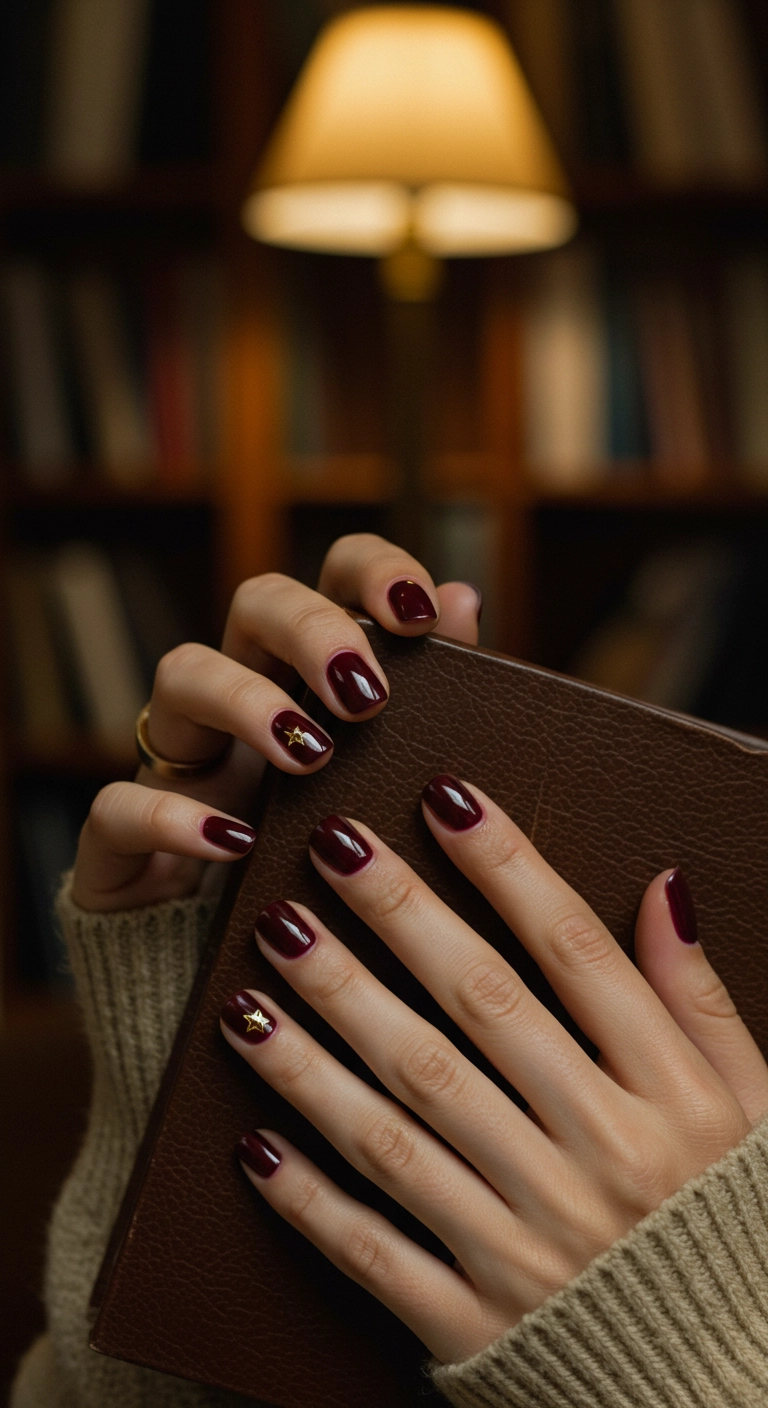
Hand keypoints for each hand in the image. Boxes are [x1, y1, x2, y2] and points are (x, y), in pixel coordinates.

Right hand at [70, 537, 480, 910]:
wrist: (247, 987)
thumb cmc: (328, 877)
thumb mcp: (384, 792)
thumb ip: (426, 699)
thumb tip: (460, 597)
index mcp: (314, 679)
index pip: (333, 577)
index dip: (373, 571)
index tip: (419, 612)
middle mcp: (242, 698)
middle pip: (257, 601)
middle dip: (314, 630)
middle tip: (366, 695)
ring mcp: (179, 760)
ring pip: (181, 674)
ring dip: (246, 701)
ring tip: (309, 755)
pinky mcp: (123, 838)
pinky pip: (121, 805)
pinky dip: (176, 818)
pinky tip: (237, 842)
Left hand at [220, 778, 767, 1364]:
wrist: (722, 1387)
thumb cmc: (729, 1225)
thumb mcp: (750, 1109)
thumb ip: (700, 999)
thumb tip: (664, 884)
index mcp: (669, 1100)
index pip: (576, 954)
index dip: (507, 865)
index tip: (443, 796)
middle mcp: (597, 1160)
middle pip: (477, 1014)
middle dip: (396, 921)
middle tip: (328, 848)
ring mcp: (530, 1244)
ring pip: (405, 1121)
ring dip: (325, 1039)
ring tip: (264, 962)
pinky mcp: (475, 1321)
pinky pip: (376, 1250)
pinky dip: (310, 1196)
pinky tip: (250, 1133)